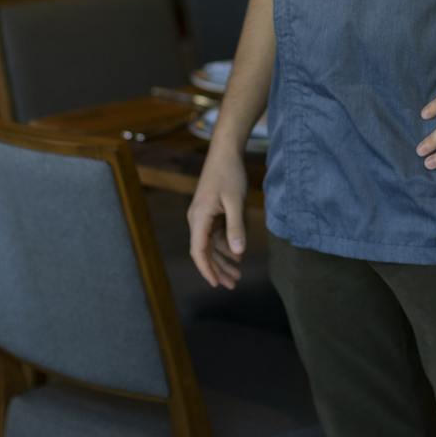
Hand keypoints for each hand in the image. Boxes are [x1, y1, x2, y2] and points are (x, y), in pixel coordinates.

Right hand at [187, 145, 248, 288]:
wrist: (225, 151)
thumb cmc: (229, 173)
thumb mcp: (235, 201)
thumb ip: (236, 227)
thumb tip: (238, 253)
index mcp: (199, 218)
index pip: (199, 251)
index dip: (207, 269)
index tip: (216, 284)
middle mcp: (197, 219)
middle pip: (205, 251)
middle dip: (218, 269)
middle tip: (233, 285)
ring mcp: (203, 216)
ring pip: (211, 245)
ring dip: (223, 259)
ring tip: (237, 275)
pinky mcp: (211, 212)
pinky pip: (216, 235)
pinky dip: (226, 246)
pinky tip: (237, 255)